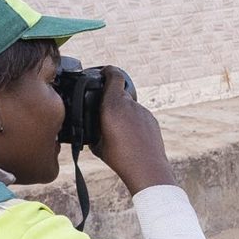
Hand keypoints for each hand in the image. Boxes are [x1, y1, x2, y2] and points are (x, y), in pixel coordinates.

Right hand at [89, 74, 176, 195]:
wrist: (146, 168)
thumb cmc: (119, 157)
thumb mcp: (96, 143)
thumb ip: (92, 128)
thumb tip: (87, 126)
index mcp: (113, 105)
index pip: (114, 75)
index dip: (108, 71)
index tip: (103, 72)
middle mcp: (129, 104)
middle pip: (120, 91)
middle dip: (111, 96)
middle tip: (104, 109)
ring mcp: (142, 111)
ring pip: (130, 104)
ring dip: (123, 110)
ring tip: (118, 129)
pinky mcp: (151, 119)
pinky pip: (139, 114)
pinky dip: (133, 120)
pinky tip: (130, 135)